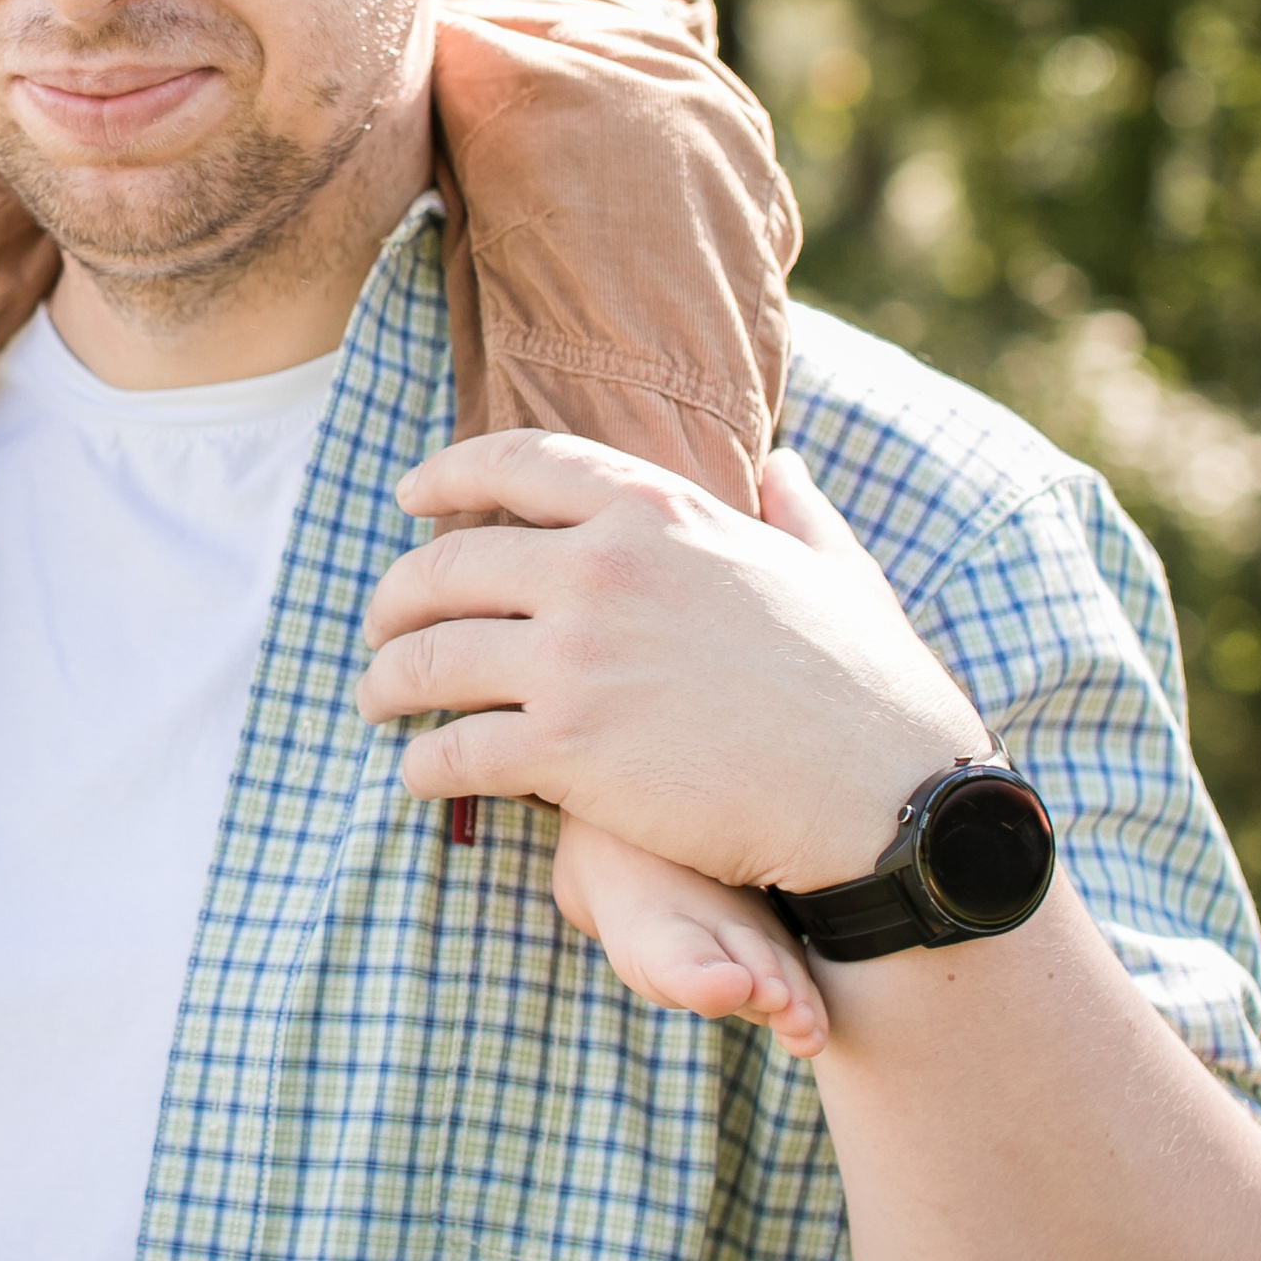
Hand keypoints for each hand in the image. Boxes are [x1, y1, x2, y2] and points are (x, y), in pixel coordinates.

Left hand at [357, 435, 989, 895]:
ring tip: (376, 698)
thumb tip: (781, 465)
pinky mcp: (568, 752)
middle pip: (448, 563)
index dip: (447, 474)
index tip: (410, 496)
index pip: (517, 463)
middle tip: (378, 621)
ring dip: (387, 680)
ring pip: (431, 658)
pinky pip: (455, 749)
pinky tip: (416, 773)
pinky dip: (422, 764)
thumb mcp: (835, 567)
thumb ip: (794, 509)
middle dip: (395, 594)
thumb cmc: (870, 686)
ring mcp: (577, 659)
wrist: (883, 797)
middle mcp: (601, 569)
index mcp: (657, 509)